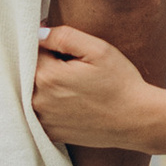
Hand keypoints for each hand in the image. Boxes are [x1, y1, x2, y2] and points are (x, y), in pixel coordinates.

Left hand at [34, 24, 162, 150]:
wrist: (137, 120)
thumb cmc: (120, 83)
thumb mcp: (98, 49)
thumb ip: (64, 36)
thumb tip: (38, 32)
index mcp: (47, 76)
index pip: (31, 50)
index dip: (48, 44)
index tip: (64, 47)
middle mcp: (38, 100)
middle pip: (28, 72)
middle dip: (43, 64)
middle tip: (71, 65)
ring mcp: (42, 120)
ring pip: (31, 92)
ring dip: (44, 84)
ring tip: (72, 83)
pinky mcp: (50, 133)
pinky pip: (37, 112)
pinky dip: (46, 103)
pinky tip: (68, 100)